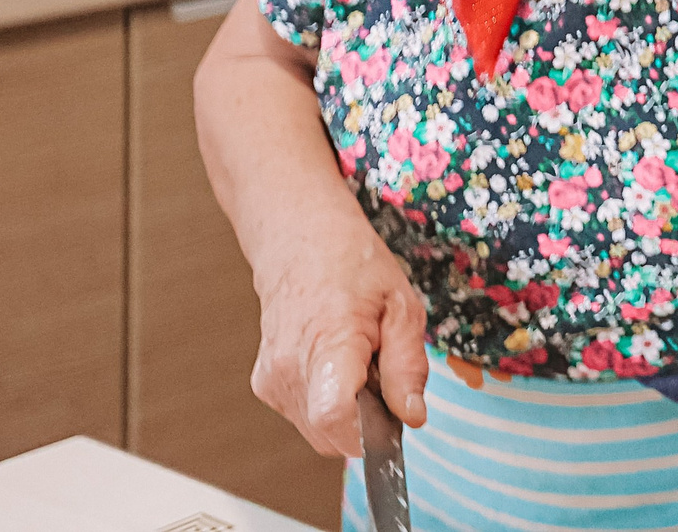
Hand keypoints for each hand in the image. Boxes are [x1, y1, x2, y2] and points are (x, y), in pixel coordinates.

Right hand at [249, 215, 428, 456]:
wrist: (301, 243)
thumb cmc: (354, 268)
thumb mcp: (402, 308)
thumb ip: (407, 367)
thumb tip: (412, 417)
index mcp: (328, 342)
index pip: (334, 417)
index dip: (369, 433)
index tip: (393, 417)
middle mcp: (288, 367)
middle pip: (333, 434)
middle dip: (369, 421)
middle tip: (382, 372)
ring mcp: (271, 380)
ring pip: (321, 432)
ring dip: (349, 413)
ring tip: (360, 363)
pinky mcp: (265, 386)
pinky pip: (306, 418)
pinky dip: (330, 404)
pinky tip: (338, 366)